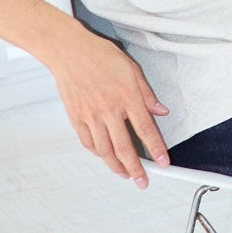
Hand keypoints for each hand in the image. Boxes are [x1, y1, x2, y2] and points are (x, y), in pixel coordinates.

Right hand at [46, 26, 169, 187]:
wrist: (69, 51)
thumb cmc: (100, 56)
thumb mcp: (132, 69)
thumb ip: (147, 94)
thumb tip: (161, 111)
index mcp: (127, 97)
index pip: (146, 129)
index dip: (156, 149)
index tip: (163, 162)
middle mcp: (109, 110)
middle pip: (124, 147)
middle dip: (135, 169)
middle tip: (142, 181)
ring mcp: (91, 116)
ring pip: (105, 150)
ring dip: (116, 166)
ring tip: (124, 174)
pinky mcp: (76, 117)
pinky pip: (88, 142)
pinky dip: (97, 153)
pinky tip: (104, 157)